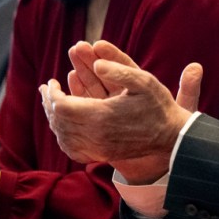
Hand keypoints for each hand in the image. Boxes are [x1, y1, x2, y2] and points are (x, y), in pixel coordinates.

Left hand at [42, 41, 197, 183]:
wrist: (171, 137)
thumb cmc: (159, 106)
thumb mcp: (145, 80)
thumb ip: (120, 69)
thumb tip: (96, 63)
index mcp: (102, 116)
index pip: (62, 106)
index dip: (53, 94)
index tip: (52, 81)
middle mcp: (96, 136)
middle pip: (59, 121)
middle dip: (49, 103)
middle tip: (46, 89)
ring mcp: (98, 149)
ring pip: (62, 136)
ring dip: (53, 118)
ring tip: (51, 103)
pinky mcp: (102, 155)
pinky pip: (72, 149)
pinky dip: (62, 136)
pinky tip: (62, 125)